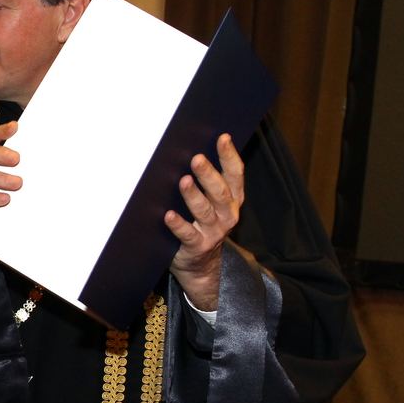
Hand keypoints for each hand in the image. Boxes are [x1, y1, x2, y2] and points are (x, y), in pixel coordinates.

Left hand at [165, 134, 244, 311]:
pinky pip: (187, 234)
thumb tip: (189, 150)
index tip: (222, 138)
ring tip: (183, 181)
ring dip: (193, 196)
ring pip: (204, 211)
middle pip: (219, 192)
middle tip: (196, 159)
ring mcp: (213, 232)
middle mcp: (226, 215)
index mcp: (232, 200)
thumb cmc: (201, 224)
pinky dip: (178, 224)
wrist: (200, 265)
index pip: (235, 175)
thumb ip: (207, 183)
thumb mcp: (211, 204)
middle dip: (208, 174)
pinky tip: (168, 215)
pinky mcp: (196, 246)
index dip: (229, 156)